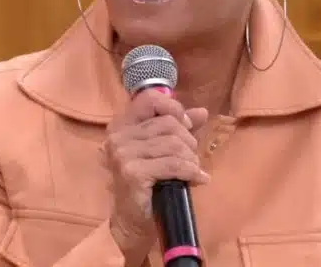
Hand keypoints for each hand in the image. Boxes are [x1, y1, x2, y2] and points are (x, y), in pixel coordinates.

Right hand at [104, 89, 208, 258]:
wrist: (135, 221)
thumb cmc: (150, 182)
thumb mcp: (166, 149)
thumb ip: (181, 128)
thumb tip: (202, 112)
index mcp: (122, 124)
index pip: (150, 98)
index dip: (174, 109)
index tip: (186, 127)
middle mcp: (118, 135)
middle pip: (169, 123)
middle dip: (188, 141)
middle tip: (191, 159)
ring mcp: (123, 153)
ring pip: (174, 143)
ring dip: (191, 159)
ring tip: (192, 170)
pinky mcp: (133, 172)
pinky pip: (174, 164)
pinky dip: (191, 171)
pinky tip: (198, 179)